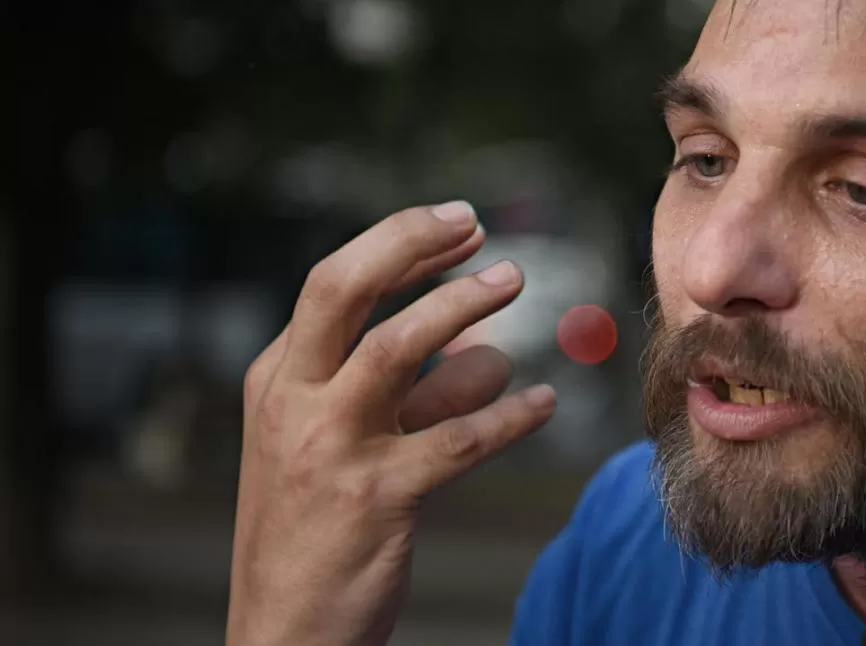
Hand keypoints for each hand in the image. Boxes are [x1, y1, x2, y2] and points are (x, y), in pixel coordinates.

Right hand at [225, 202, 557, 645]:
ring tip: (513, 288)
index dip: (400, 243)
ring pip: (403, 348)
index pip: (336, 283)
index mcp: (277, 378)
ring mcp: (332, 447)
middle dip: (412, 247)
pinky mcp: (379, 497)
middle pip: (347, 290)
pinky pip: (462, 438)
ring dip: (468, 310)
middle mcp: (295, 401)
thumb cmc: (314, 521)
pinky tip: (543, 404)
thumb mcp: (320, 440)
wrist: (286, 626)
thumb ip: (382, 386)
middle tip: (478, 230)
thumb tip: (474, 340)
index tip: (458, 227)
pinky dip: (512, 415)